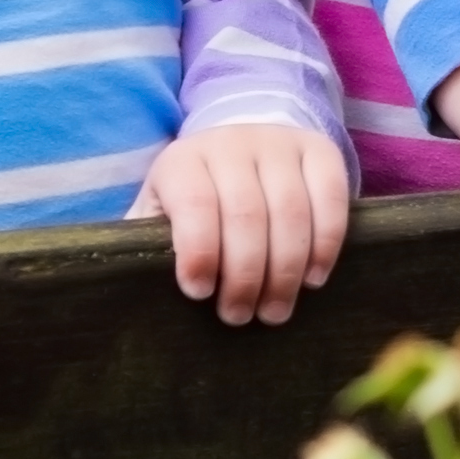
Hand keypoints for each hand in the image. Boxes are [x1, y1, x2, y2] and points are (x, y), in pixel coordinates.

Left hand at [132, 121, 357, 325]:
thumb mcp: (160, 212)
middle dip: (245, 275)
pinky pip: (331, 197)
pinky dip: (326, 242)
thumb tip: (128, 287)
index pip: (195, 204)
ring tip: (274, 310)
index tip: (199, 293)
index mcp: (183, 161)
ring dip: (286, 270)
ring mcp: (279, 144)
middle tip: (239, 316)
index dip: (199, 252)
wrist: (241, 142)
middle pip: (247, 214)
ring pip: (291, 210)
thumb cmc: (195, 199)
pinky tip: (313, 277)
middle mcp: (231, 144)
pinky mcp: (319, 150)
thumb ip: (145, 243)